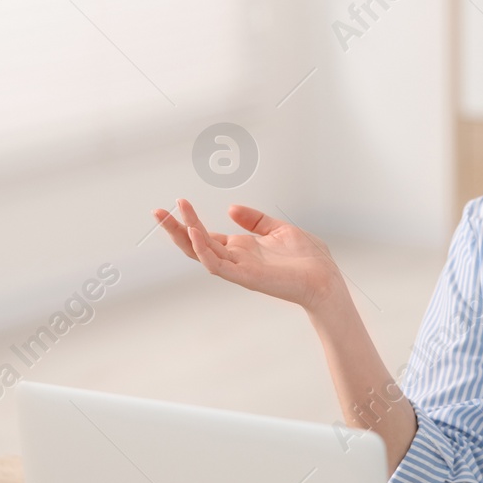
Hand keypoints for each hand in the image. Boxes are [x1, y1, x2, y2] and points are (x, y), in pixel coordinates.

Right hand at [154, 199, 344, 311]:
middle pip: (196, 244)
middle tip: (157, 211)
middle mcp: (236, 259)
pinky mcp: (246, 277)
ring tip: (170, 216)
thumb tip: (230, 208)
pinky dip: (203, 251)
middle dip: (175, 229)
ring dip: (184, 235)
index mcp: (242, 248)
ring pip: (201, 253)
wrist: (325, 279)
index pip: (207, 235)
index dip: (189, 221)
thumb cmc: (308, 259)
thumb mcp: (279, 229)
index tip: (177, 203)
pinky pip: (217, 265)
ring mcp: (239, 269)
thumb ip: (255, 220)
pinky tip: (195, 233)